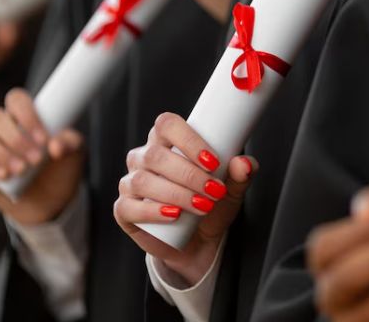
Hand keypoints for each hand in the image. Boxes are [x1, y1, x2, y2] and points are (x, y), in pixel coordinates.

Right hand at [0, 89, 83, 224]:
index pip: (16, 99)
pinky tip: (5, 175)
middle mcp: (3, 127)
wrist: (52, 201)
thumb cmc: (62, 168)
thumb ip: (71, 143)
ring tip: (22, 170)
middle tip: (36, 159)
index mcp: (26, 116)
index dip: (26, 115)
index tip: (43, 139)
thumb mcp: (75, 153)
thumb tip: (56, 145)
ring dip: (0, 152)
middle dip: (16, 139)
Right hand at [114, 113, 256, 285]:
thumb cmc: (212, 204)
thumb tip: (244, 164)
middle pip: (156, 155)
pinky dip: (153, 211)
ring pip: (144, 180)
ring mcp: (131, 183)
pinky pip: (129, 206)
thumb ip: (241, 174)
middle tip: (215, 191)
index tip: (213, 161)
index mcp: (166, 141)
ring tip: (203, 206)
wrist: (199, 242)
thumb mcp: (232, 189)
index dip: (188, 139)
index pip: (167, 125)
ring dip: (177, 194)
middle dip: (189, 174)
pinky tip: (174, 216)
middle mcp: (144, 157)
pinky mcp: (124, 210)